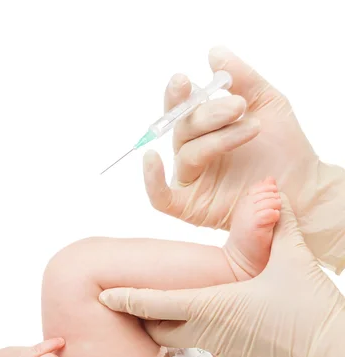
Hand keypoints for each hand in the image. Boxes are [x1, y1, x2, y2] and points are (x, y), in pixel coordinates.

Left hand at [99, 194, 344, 356]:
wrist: (332, 356)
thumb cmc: (308, 311)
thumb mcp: (291, 260)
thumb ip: (276, 224)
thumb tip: (272, 192)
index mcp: (209, 307)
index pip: (153, 304)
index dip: (125, 299)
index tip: (103, 295)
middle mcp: (206, 330)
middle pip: (156, 328)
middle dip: (141, 315)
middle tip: (128, 300)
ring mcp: (221, 346)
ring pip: (177, 337)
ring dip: (165, 323)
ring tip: (159, 304)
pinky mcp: (237, 354)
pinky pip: (201, 342)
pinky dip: (191, 329)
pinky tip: (203, 314)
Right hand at [144, 47, 344, 272]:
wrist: (302, 184)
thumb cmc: (283, 147)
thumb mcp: (267, 103)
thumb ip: (242, 79)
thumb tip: (213, 53)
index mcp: (204, 129)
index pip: (181, 110)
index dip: (177, 96)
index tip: (185, 80)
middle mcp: (193, 153)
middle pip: (184, 129)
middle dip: (208, 114)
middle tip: (237, 106)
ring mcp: (191, 180)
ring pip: (186, 155)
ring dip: (216, 139)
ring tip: (251, 128)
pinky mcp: (189, 206)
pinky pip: (160, 197)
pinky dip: (151, 181)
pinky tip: (152, 160)